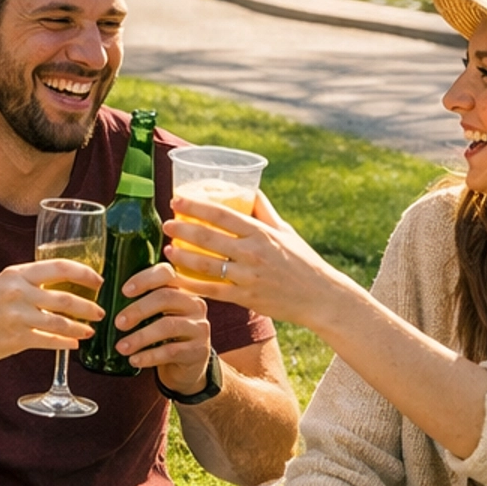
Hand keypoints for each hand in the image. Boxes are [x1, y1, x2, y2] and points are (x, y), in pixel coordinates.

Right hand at [0, 259, 102, 370]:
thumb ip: (25, 285)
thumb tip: (57, 288)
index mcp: (15, 274)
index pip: (59, 266)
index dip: (84, 272)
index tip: (98, 279)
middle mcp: (18, 292)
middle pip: (66, 296)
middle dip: (89, 305)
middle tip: (100, 311)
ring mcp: (17, 316)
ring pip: (61, 321)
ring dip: (80, 327)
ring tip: (90, 330)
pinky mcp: (15, 339)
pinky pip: (49, 341)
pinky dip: (65, 344)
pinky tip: (74, 345)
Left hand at [112, 261, 212, 393]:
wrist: (186, 368)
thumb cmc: (165, 337)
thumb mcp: (157, 316)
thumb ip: (142, 304)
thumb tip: (105, 301)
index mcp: (182, 289)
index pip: (166, 273)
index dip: (145, 278)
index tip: (124, 291)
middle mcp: (195, 304)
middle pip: (166, 297)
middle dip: (138, 310)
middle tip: (118, 323)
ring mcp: (199, 327)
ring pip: (168, 326)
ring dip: (140, 337)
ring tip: (121, 347)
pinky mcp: (199, 350)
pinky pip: (171, 351)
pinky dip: (149, 356)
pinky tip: (134, 360)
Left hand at [164, 190, 340, 330]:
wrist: (319, 296)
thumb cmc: (302, 260)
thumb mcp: (285, 230)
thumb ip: (264, 210)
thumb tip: (249, 187)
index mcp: (261, 232)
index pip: (222, 214)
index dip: (196, 206)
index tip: (177, 200)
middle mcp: (253, 253)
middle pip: (209, 238)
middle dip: (183, 229)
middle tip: (167, 223)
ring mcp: (248, 277)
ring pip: (206, 265)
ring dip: (182, 255)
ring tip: (168, 248)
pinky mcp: (245, 298)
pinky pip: (212, 291)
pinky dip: (191, 284)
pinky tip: (177, 278)